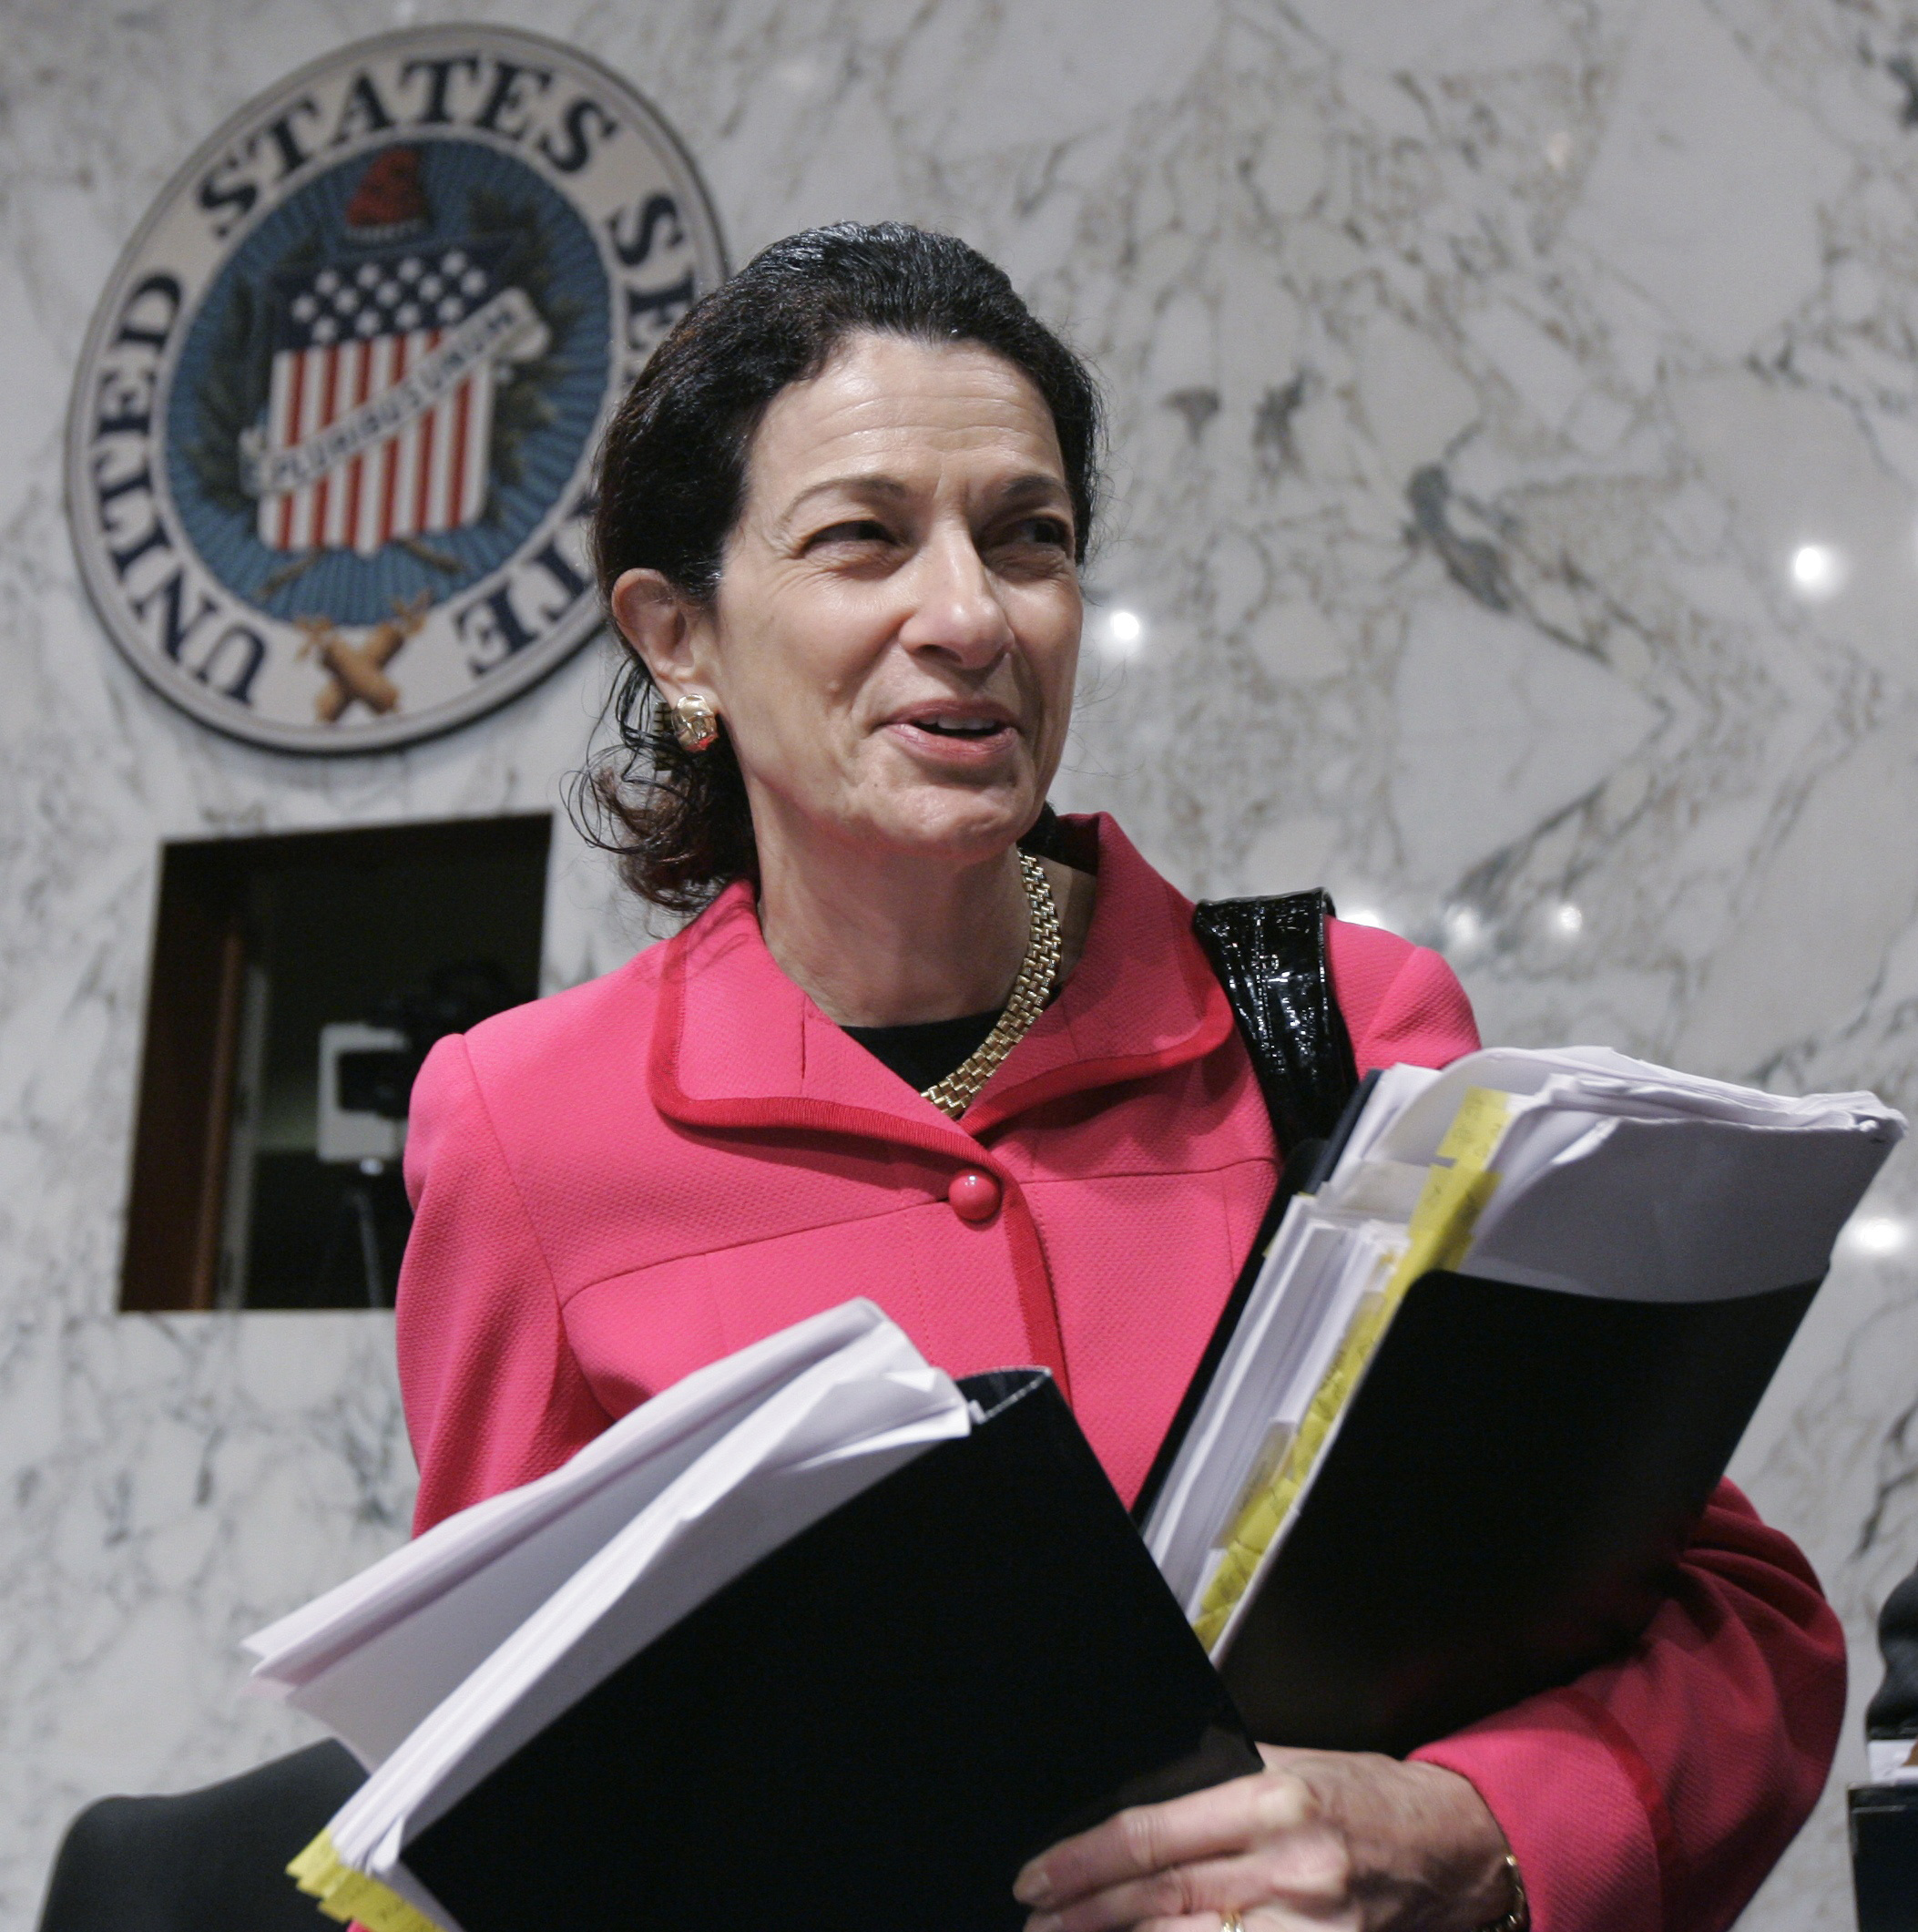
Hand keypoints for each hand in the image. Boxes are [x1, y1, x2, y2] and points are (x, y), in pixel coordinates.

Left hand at [1014, 1747, 1516, 1931]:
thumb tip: (1137, 1795)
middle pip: (1159, 1902)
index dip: (1084, 1862)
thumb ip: (1220, 1778)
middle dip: (1084, 1915)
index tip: (1036, 1875)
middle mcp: (1289, 1870)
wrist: (1453, 1850)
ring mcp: (1309, 1931)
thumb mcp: (1291, 1764)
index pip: (1153, 1839)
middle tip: (1034, 1919)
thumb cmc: (1366, 1800)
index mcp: (1273, 1802)